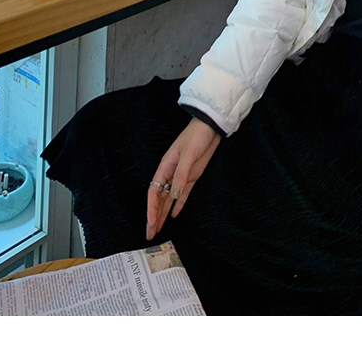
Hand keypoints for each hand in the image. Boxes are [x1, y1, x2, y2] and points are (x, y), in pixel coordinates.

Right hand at [146, 118, 220, 239]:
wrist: (210, 127)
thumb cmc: (196, 136)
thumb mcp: (188, 155)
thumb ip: (180, 175)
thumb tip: (172, 195)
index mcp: (165, 167)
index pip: (154, 192)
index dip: (151, 208)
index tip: (150, 222)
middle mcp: (170, 174)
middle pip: (159, 199)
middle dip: (154, 216)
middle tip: (150, 233)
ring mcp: (181, 176)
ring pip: (169, 199)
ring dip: (163, 213)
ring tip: (158, 228)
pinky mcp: (192, 176)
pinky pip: (182, 194)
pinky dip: (178, 205)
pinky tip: (174, 215)